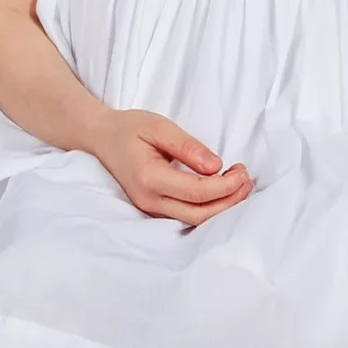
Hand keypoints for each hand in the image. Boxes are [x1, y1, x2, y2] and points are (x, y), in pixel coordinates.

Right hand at [91, 109, 251, 224]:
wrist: (101, 139)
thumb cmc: (130, 129)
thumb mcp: (159, 127)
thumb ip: (187, 147)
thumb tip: (216, 167)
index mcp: (149, 178)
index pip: (197, 192)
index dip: (225, 186)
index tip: (242, 170)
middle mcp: (149, 200)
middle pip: (199, 214)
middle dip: (229, 200)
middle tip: (246, 179)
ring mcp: (150, 209)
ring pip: (194, 220)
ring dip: (222, 207)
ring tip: (240, 185)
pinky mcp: (154, 210)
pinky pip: (187, 217)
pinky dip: (209, 208)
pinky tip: (223, 192)